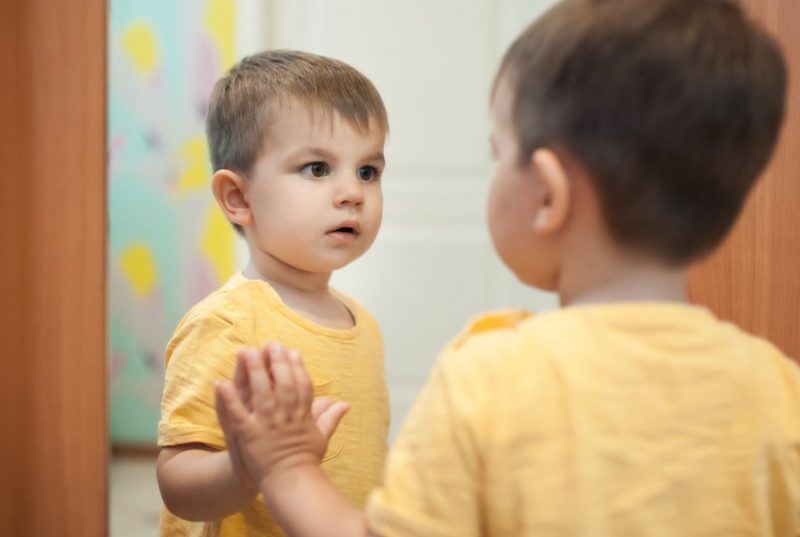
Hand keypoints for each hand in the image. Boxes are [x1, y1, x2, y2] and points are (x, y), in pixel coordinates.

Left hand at [214, 343, 349, 489]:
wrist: (290, 484)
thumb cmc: (305, 461)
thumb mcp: (321, 437)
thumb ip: (331, 417)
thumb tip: (346, 403)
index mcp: (303, 416)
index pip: (302, 386)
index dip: (297, 367)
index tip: (292, 351)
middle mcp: (287, 417)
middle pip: (283, 384)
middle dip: (277, 363)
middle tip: (270, 344)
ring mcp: (268, 426)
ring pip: (261, 394)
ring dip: (253, 372)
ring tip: (246, 352)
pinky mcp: (249, 436)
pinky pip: (237, 415)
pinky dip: (229, 400)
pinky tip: (220, 384)